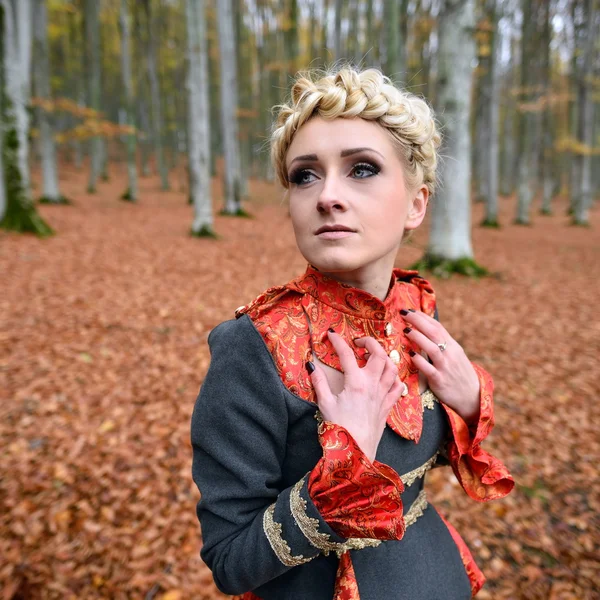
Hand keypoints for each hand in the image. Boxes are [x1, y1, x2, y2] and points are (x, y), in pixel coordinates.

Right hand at [307, 331, 404, 461]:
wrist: (356, 451)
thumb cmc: (339, 428)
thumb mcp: (324, 404)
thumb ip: (319, 382)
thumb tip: (311, 366)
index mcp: (355, 382)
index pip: (346, 354)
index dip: (338, 341)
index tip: (331, 334)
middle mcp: (372, 385)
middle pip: (378, 354)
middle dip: (370, 342)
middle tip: (358, 343)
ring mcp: (383, 394)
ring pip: (392, 367)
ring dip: (384, 357)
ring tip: (373, 356)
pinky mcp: (388, 405)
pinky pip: (398, 386)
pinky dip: (395, 377)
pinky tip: (387, 376)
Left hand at [401, 309, 479, 423]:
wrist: (472, 397)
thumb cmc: (458, 374)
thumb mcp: (454, 356)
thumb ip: (441, 344)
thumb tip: (425, 330)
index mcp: (452, 346)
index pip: (437, 327)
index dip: (423, 317)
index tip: (409, 310)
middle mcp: (450, 354)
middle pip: (434, 333)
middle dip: (418, 321)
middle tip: (403, 313)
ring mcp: (445, 367)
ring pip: (432, 349)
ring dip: (418, 338)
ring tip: (406, 330)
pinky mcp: (440, 381)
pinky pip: (429, 370)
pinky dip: (420, 362)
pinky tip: (411, 355)